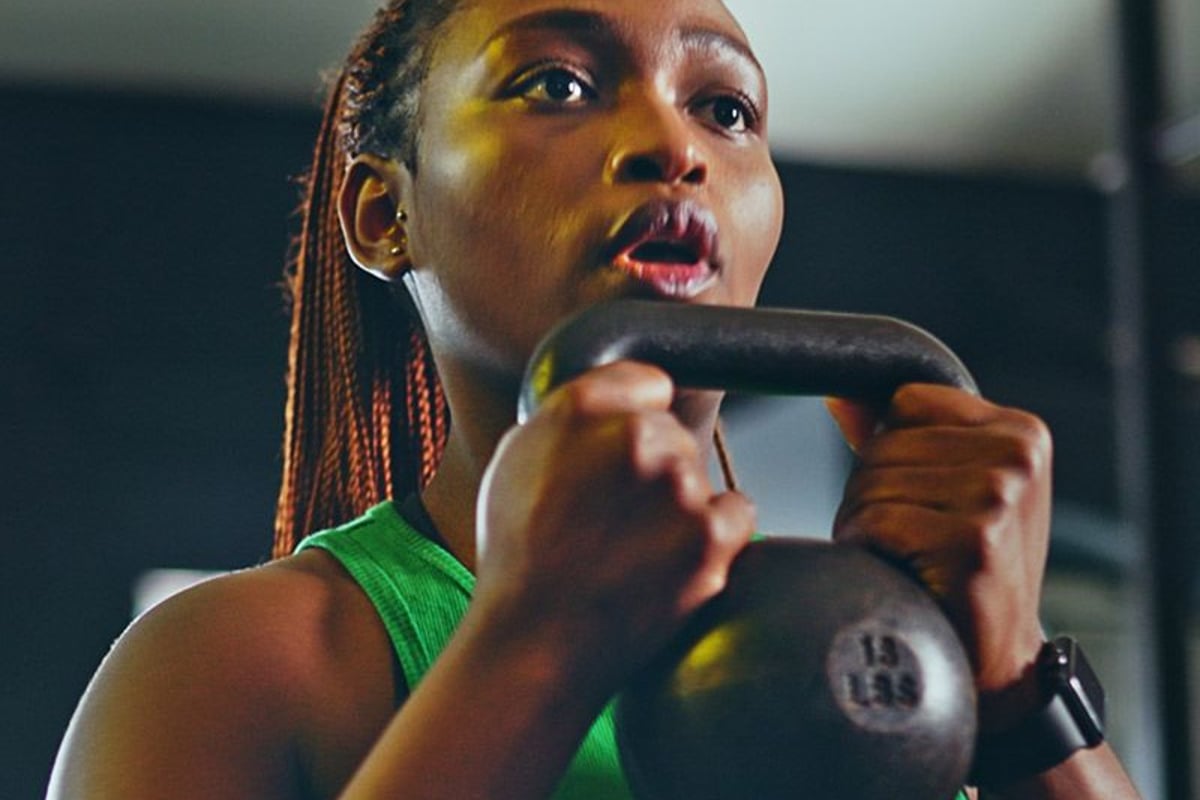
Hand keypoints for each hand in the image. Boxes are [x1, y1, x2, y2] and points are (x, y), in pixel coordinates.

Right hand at [473, 361, 754, 704]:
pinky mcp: (711, 539)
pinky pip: (737, 512)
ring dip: (679, 504)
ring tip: (632, 548)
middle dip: (654, 466)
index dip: (636, 415)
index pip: (648, 383)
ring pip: (699, 476)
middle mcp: (638, 440)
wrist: (535, 642)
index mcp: (584, 409)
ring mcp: (680, 489)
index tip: (624, 449)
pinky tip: (670, 558)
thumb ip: (569, 413)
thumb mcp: (516, 458)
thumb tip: (612, 398)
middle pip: (674, 433)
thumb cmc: (517, 554)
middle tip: (617, 515)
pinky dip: (715, 534)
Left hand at [827, 384, 1051, 725]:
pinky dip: (869, 550)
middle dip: (874, 494)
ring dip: (867, 525)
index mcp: (1020, 430)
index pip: (905, 402)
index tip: (921, 498)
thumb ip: (899, 434)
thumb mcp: (951, 487)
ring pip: (872, 482)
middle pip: (884, 444)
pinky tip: (904, 575)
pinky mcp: (973, 540)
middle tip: (911, 540)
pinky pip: (876, 522)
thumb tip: (839, 393)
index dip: (891, 451)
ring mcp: (999, 496)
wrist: (999, 661)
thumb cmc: (967, 569)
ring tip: (908, 558)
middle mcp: (1017, 454)